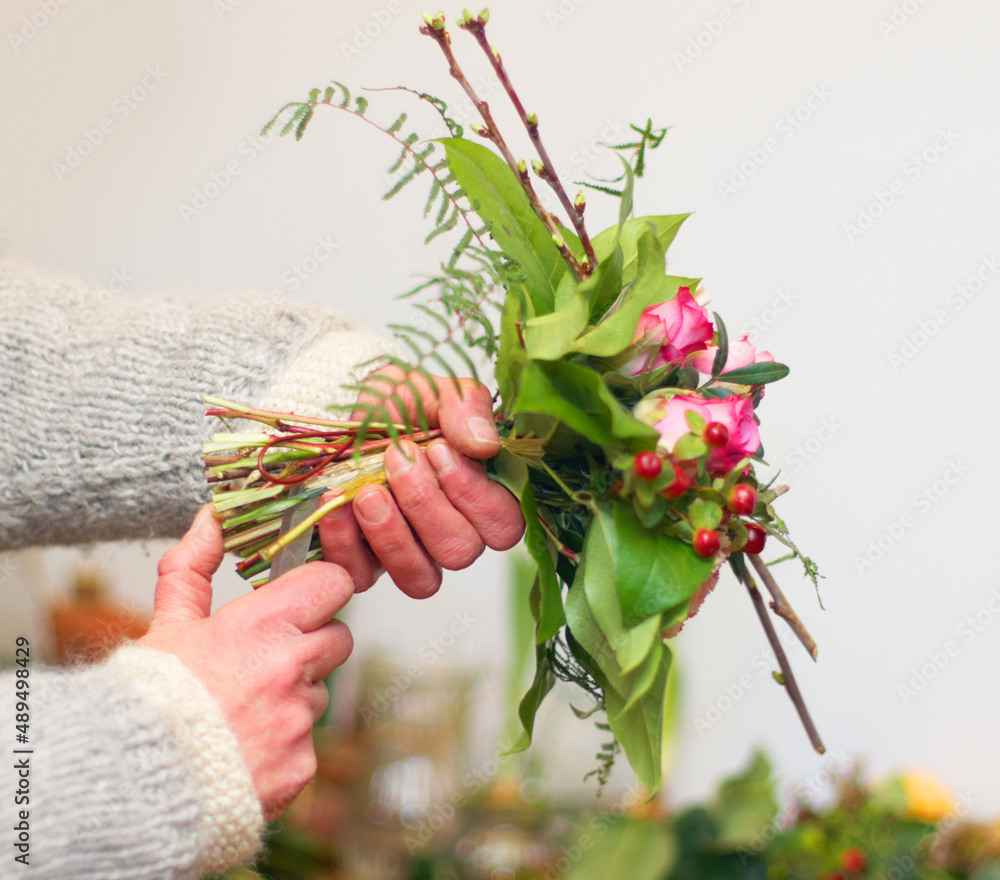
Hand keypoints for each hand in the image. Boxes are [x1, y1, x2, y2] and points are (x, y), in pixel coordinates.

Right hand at [137, 506, 353, 819]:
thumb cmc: (148, 700)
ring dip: (295, 694)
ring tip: (243, 707)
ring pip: (321, 691)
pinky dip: (284, 742)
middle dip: (312, 641)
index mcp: (261, 626)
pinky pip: (309, 741)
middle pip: (339, 637)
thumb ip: (194, 566)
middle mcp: (290, 669)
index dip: (320, 588)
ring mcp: (299, 719)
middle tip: (266, 656)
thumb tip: (212, 518)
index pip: (333, 583)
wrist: (132, 785)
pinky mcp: (302, 764)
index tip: (301, 598)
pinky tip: (246, 745)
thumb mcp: (168, 623)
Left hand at [318, 367, 524, 598]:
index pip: (502, 526)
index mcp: (483, 496)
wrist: (353, 406)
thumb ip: (465, 410)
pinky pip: (363, 576)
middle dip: (425, 504)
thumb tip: (483, 444)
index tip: (438, 450)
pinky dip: (347, 544)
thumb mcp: (438, 390)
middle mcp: (452, 533)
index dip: (472, 495)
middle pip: (459, 551)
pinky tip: (337, 505)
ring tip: (367, 490)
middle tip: (398, 459)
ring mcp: (411, 553)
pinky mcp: (367, 562)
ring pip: (419, 578)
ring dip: (391, 534)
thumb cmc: (405, 400)